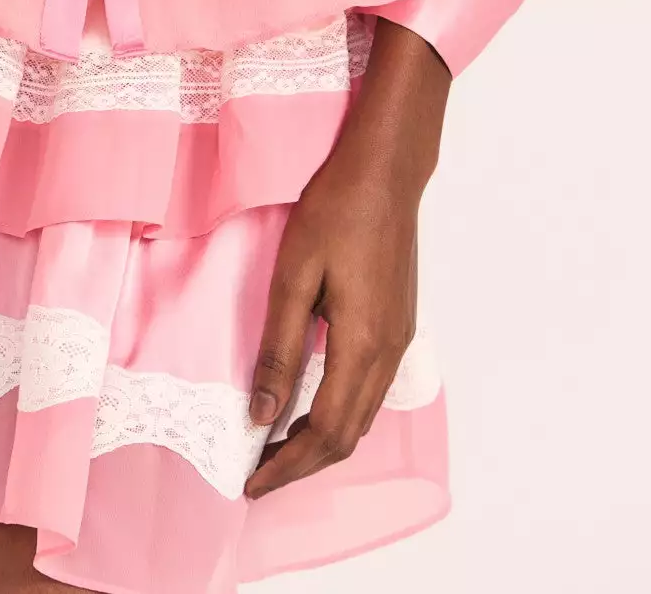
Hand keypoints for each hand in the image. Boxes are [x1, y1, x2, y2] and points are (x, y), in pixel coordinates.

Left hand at [244, 18, 447, 496]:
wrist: (387, 169)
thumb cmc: (336, 210)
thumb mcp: (295, 274)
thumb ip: (280, 347)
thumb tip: (263, 413)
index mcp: (362, 344)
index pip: (326, 432)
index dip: (289, 465)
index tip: (251, 482)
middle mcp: (388, 352)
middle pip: (349, 434)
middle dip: (303, 463)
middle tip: (258, 473)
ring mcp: (399, 338)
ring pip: (363, 415)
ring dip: (322, 440)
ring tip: (277, 447)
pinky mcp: (398, 323)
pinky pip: (370, 389)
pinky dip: (339, 412)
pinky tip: (311, 404)